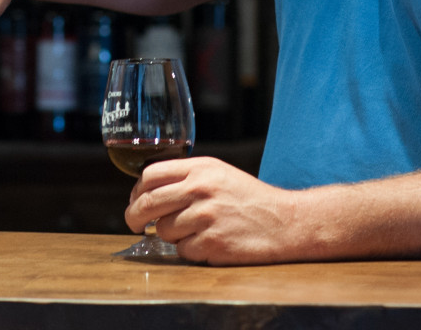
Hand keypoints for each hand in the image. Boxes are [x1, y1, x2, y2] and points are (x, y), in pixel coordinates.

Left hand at [127, 156, 299, 265]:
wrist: (285, 222)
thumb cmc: (249, 199)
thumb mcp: (218, 174)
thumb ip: (186, 177)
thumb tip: (147, 192)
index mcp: (200, 169)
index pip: (150, 175)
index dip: (136, 191)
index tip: (136, 202)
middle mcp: (200, 189)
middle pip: (147, 203)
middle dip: (134, 217)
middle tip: (135, 224)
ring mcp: (205, 217)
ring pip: (163, 230)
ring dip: (172, 236)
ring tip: (195, 231)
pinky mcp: (212, 243)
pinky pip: (182, 251)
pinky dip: (190, 251)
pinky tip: (209, 243)